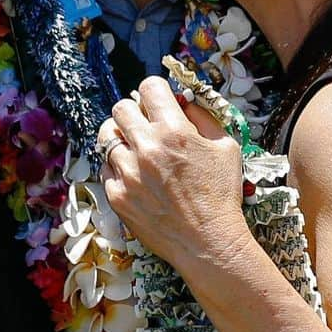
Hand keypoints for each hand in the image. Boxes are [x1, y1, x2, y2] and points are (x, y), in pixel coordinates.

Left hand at [98, 76, 244, 269]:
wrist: (209, 243)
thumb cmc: (221, 195)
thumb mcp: (226, 147)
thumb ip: (203, 117)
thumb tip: (183, 101)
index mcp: (174, 131)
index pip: (149, 87)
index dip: (155, 92)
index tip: (158, 102)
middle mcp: (146, 147)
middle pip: (120, 108)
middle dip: (133, 112)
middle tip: (144, 125)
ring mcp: (127, 172)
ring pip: (107, 137)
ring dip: (121, 139)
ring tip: (135, 150)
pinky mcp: (116, 195)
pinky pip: (105, 169)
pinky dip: (118, 169)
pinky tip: (136, 177)